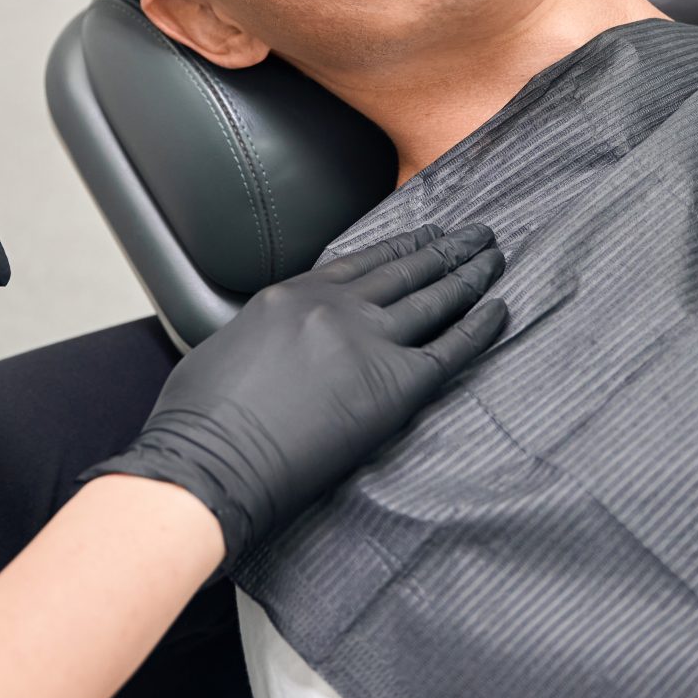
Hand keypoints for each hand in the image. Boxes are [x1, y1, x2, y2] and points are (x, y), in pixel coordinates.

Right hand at [88, 224, 509, 566]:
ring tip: (493, 258)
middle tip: (476, 234)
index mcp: (289, 294)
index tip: (425, 235)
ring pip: (433, 298)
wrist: (211, 463)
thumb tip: (272, 340)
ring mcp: (366, 342)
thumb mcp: (222, 347)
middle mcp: (333, 307)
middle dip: (445, 249)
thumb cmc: (198, 422)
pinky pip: (450, 349)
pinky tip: (499, 310)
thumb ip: (262, 331)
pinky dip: (479, 328)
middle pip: (405, 269)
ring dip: (469, 275)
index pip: (360, 262)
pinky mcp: (393, 386)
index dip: (400, 246)